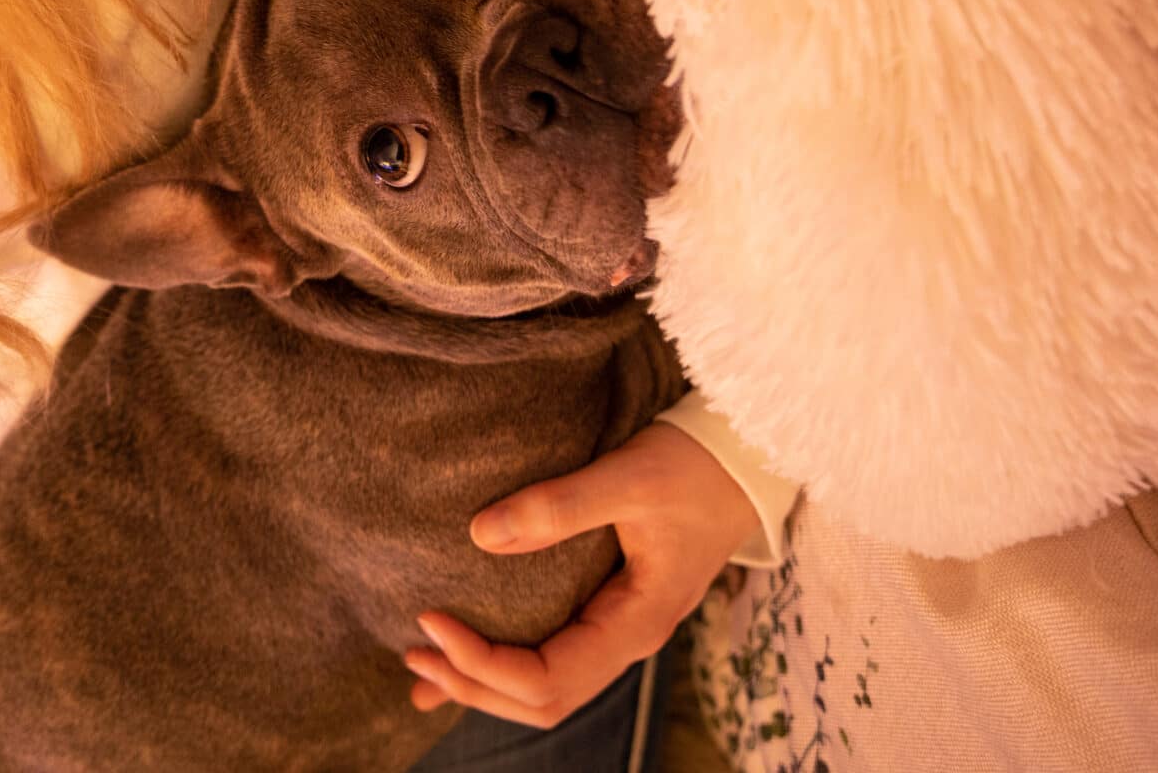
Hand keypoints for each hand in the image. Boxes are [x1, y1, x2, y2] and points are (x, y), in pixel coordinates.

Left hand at [402, 422, 756, 728]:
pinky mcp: (606, 608)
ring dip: (483, 683)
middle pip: (540, 700)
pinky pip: (551, 655)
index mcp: (635, 624)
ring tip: (422, 664)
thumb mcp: (628, 477)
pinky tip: (459, 662)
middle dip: (472, 685)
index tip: (431, 617)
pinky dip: (502, 666)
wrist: (745, 458)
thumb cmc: (695, 466)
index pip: (545, 679)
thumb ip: (558, 506)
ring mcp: (617, 629)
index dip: (481, 662)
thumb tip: (479, 535)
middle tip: (412, 650)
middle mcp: (626, 639)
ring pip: (544, 687)